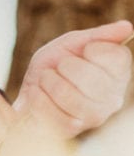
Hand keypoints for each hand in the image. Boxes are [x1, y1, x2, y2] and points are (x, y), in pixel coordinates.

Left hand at [14, 19, 132, 137]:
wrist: (31, 87)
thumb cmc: (57, 64)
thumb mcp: (74, 43)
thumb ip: (100, 36)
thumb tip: (127, 26)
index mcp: (118, 74)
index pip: (118, 59)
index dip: (94, 49)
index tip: (83, 50)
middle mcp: (112, 99)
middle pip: (91, 78)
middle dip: (65, 65)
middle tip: (60, 66)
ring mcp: (92, 117)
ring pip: (68, 95)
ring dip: (48, 81)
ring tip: (47, 79)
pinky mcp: (71, 130)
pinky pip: (52, 112)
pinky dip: (38, 97)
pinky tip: (39, 93)